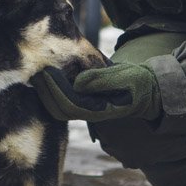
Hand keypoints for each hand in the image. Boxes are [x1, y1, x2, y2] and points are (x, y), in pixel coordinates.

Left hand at [33, 63, 160, 122]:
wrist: (149, 90)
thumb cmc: (140, 82)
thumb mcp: (127, 77)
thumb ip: (103, 80)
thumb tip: (78, 82)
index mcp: (100, 110)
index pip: (70, 104)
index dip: (56, 90)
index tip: (46, 72)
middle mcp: (91, 114)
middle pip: (60, 110)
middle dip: (46, 92)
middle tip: (36, 72)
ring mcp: (88, 110)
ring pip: (59, 107)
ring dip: (46, 92)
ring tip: (37, 74)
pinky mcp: (86, 103)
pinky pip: (64, 100)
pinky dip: (53, 91)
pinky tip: (47, 78)